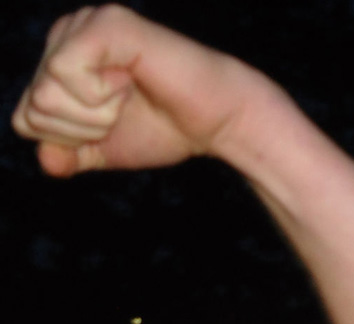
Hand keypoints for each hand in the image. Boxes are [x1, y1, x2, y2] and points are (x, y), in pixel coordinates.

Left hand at [12, 5, 248, 176]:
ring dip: (95, 115)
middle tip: (125, 110)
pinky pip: (65, 73)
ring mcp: (86, 24)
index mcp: (61, 59)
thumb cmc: (167, 129)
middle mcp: (68, 34)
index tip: (114, 124)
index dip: (70, 139)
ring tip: (130, 96)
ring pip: (44, 93)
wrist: (217, 122)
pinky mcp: (107, 25)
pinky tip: (130, 81)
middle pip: (33, 107)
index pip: (26, 117)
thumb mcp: (104, 149)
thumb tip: (46, 160)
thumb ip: (67, 155)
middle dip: (83, 129)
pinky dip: (100, 96)